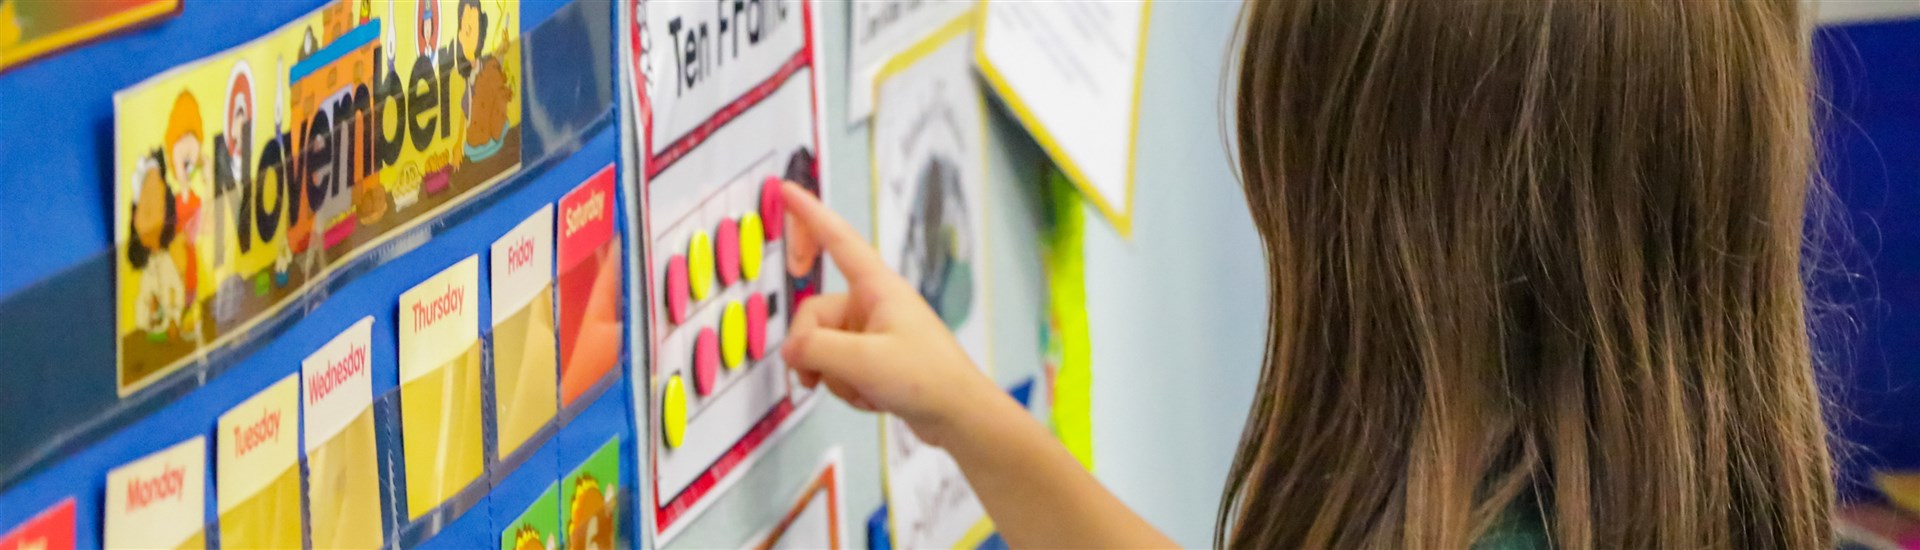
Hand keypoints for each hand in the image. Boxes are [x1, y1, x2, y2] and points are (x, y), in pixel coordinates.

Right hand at [778, 183, 998, 446]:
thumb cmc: (926, 379)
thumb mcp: (863, 362)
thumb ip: (816, 350)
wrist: (959, 416)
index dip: (809, 214)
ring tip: (865, 390)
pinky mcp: (875, 357)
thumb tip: (790, 351)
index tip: (786, 191)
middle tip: (819, 377)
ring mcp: (873, 332)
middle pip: (815, 314)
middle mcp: (873, 303)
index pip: (837, 240)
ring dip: (834, 376)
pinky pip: (839, 367)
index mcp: (878, 287)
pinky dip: (846, 386)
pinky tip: (872, 398)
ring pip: (823, 346)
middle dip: (813, 351)